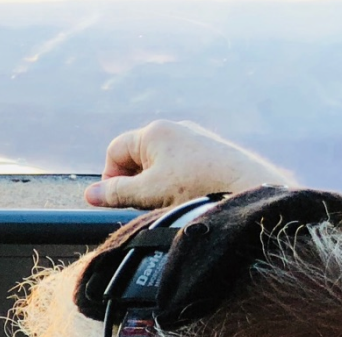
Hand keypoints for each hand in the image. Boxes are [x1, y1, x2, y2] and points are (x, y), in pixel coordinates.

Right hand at [86, 120, 295, 208]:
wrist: (250, 187)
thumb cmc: (197, 187)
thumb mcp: (148, 194)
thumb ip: (116, 193)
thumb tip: (90, 195)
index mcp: (153, 132)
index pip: (115, 151)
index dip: (111, 177)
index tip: (118, 199)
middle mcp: (174, 128)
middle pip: (138, 155)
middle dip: (135, 181)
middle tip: (145, 204)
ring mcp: (196, 137)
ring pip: (161, 162)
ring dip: (157, 184)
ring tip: (170, 203)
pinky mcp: (213, 150)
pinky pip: (183, 164)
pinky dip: (179, 182)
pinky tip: (191, 197)